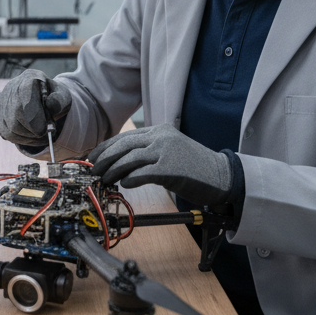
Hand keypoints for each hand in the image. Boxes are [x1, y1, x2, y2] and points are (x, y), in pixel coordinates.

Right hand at [0, 69, 71, 148]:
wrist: (45, 101)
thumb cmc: (55, 98)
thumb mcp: (63, 96)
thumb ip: (59, 100)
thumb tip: (50, 105)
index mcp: (29, 78)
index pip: (25, 94)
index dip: (34, 115)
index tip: (44, 130)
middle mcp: (12, 87)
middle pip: (16, 113)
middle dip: (32, 129)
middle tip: (45, 135)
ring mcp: (3, 102)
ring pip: (10, 126)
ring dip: (27, 137)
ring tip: (41, 137)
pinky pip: (6, 133)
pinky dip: (20, 140)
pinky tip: (31, 138)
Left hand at [88, 124, 238, 209]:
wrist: (222, 176)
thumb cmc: (195, 167)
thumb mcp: (170, 150)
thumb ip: (149, 151)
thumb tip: (120, 163)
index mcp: (160, 130)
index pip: (125, 136)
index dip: (106, 147)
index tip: (94, 157)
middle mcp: (162, 137)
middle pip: (124, 145)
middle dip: (105, 158)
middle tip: (94, 170)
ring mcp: (166, 151)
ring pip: (130, 158)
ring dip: (113, 170)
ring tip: (105, 179)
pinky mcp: (170, 168)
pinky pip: (143, 173)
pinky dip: (130, 178)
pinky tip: (124, 184)